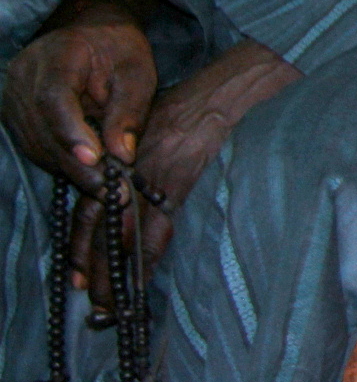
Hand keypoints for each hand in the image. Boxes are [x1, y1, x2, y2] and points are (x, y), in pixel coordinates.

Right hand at [3, 11, 156, 188]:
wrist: (94, 35)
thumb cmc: (119, 50)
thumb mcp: (137, 73)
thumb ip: (129, 111)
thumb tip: (122, 155)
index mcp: (57, 54)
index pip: (53, 97)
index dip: (71, 131)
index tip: (94, 159)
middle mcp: (24, 75)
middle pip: (41, 126)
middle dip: (74, 161)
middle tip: (107, 188)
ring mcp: (13, 95)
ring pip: (34, 141)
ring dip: (66, 167)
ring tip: (102, 186)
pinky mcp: (14, 113)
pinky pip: (32, 144)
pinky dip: (58, 161)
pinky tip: (85, 172)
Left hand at [67, 40, 299, 317]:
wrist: (253, 75)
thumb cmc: (228, 90)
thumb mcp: (178, 112)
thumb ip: (160, 146)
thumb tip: (155, 183)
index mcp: (137, 146)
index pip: (98, 199)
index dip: (85, 237)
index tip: (78, 270)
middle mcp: (138, 160)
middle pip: (102, 221)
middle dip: (93, 263)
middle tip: (88, 299)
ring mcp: (159, 170)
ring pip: (123, 232)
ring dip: (112, 271)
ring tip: (106, 306)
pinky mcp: (184, 178)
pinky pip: (157, 229)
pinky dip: (145, 259)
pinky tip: (139, 283)